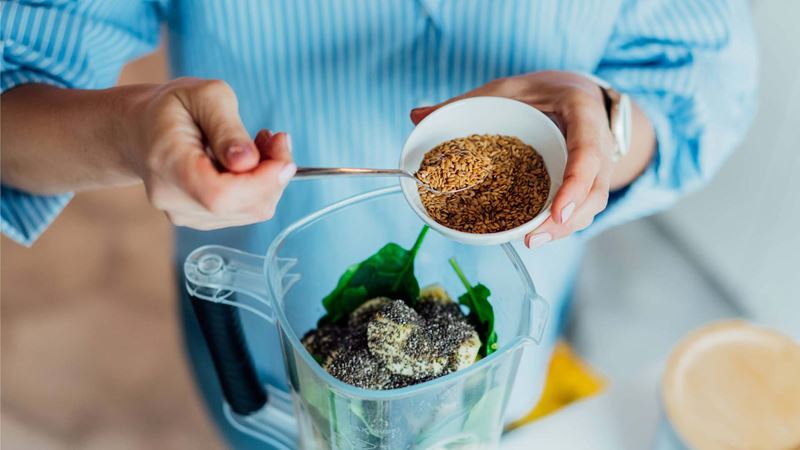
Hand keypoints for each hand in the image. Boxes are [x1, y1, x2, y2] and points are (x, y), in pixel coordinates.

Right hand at [126, 78, 295, 229]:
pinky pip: (245, 210)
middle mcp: (173, 199)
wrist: (141, 130)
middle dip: (273, 175)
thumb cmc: (173, 107)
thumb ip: (228, 128)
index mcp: (168, 163)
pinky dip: (260, 187)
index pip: (219, 195)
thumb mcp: (204, 96)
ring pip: (249, 211)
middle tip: (278, 139)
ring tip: (262, 143)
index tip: (284, 157)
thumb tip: (248, 162)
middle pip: (239, 206)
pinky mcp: (201, 219)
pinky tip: (251, 162)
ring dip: (270, 179)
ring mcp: (185, 215)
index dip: (261, 182)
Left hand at [410, 71, 614, 247]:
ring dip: (563, 228)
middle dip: (566, 219)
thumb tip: (416, 115)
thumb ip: (467, 103)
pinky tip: (534, 233)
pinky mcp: (590, 182)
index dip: (575, 185)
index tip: (556, 212)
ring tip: (529, 241)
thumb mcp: (506, 89)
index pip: (588, 152)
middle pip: (594, 191)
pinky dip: (560, 223)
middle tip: (532, 238)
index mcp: (582, 113)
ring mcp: (599, 166)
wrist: (578, 93)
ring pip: (592, 205)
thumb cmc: (542, 92)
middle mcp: (600, 142)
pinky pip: (581, 208)